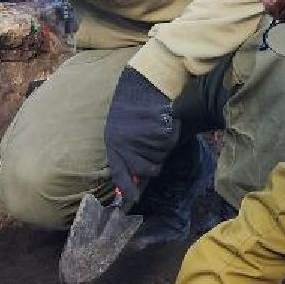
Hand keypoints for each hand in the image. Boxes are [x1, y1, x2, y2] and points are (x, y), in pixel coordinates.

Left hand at [103, 67, 177, 205]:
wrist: (141, 83)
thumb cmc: (132, 110)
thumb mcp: (120, 132)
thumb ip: (126, 154)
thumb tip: (137, 182)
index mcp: (113, 144)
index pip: (120, 173)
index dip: (128, 189)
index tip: (134, 200)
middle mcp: (124, 144)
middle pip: (148, 169)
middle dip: (155, 163)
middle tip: (154, 148)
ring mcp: (140, 138)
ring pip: (161, 155)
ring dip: (163, 144)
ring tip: (155, 127)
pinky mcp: (155, 130)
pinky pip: (169, 141)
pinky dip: (171, 132)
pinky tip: (163, 119)